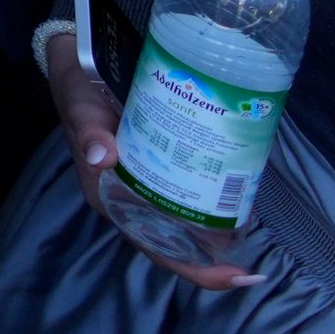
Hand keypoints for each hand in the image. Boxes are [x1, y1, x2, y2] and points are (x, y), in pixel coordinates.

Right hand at [42, 32, 264, 291]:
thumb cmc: (78, 88)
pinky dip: (215, 196)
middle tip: (256, 266)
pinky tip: (239, 193)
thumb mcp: (79, 104)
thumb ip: (88, 127)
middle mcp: (131, 197)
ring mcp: (148, 181)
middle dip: (215, 257)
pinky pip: (190, 190)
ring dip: (219, 230)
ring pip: (186, 220)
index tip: (238, 276)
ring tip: (253, 226)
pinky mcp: (161, 161)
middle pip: (176, 242)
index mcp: (110, 196)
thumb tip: (102, 156)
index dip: (196, 268)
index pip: (155, 245)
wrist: (78, 58)